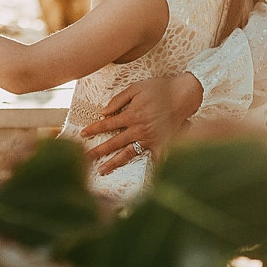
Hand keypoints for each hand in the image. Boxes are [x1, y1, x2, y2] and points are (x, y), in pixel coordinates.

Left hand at [79, 73, 202, 174]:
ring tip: (101, 170)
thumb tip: (104, 112)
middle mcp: (139, 129)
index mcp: (132, 115)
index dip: (93, 129)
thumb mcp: (137, 87)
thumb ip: (119, 99)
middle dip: (97, 151)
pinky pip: (153, 159)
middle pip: (113, 143)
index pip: (107, 124)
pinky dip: (147, 169)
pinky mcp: (162, 144)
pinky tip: (139, 179)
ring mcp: (150, 139)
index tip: (82, 134)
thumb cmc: (160, 88)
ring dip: (114, 163)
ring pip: (128, 154)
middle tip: (84, 158)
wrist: (184, 95)